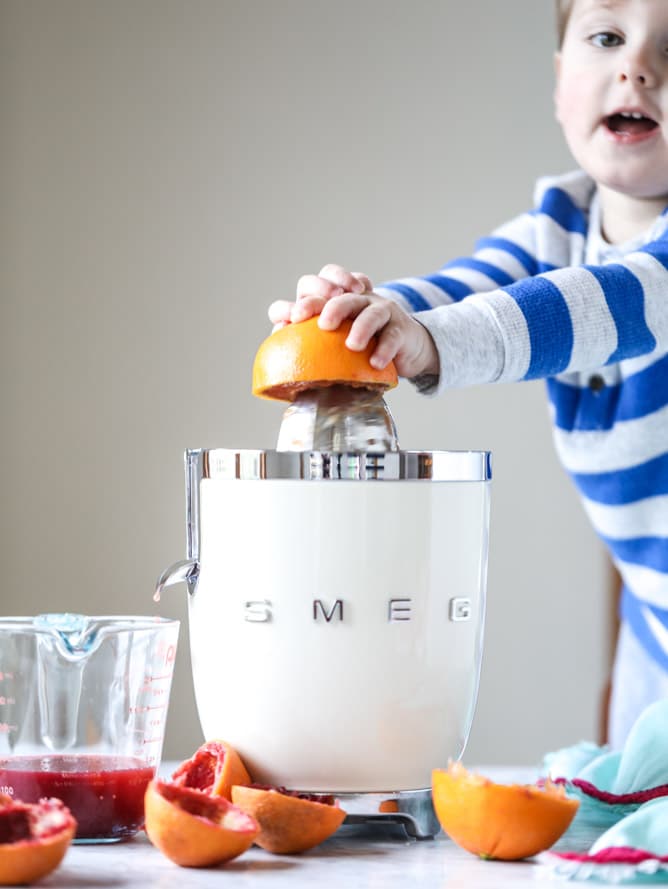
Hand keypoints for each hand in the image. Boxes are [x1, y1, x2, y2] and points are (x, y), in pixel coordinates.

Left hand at [268, 263, 438, 378]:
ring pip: (370, 311)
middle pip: (342, 294)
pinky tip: (375, 362)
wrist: (407, 349)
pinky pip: (392, 335)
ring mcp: (380, 310)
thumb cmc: (363, 348)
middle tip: (324, 325)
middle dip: (331, 306)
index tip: (295, 318)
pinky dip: (384, 348)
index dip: (303, 300)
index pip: (315, 287)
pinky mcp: (400, 327)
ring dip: (360, 327)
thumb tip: (278, 368)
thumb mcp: (336, 345)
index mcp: (335, 302)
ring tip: (352, 345)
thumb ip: (312, 349)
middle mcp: (356, 300)